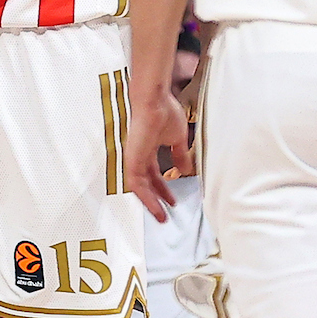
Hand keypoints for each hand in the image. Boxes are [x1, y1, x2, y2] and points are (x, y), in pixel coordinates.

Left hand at [124, 82, 189, 222]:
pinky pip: (135, 185)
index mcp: (148, 150)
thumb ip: (179, 155)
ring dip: (150, 203)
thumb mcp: (177, 139)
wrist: (155, 101)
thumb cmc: (165, 112)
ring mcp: (133, 158)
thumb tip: (185, 169)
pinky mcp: (131, 160)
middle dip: (156, 200)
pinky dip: (145, 197)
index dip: (163, 189)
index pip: (154, 175)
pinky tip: (155, 206)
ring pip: (138, 188)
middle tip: (165, 214)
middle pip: (147, 184)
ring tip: (161, 216)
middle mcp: (139, 156)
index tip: (172, 200)